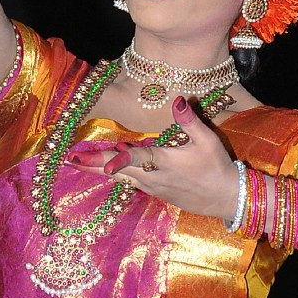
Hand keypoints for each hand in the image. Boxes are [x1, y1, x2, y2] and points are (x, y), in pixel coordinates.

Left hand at [68, 96, 241, 222]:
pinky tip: (106, 168)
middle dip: (93, 165)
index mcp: (165, 162)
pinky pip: (130, 182)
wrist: (228, 198)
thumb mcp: (208, 141)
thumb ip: (189, 121)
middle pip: (118, 170)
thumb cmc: (218, 167)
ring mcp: (153, 188)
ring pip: (121, 178)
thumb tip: (177, 99)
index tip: (104, 163)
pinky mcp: (156, 193)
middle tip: (70, 159)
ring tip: (77, 163)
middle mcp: (154, 177)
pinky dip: (116, 174)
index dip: (120, 159)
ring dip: (98, 170)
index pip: (138, 158)